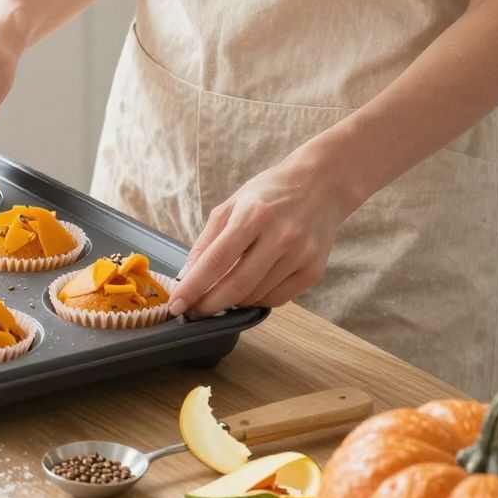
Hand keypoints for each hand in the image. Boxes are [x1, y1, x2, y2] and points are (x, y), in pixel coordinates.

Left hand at [168, 155, 353, 316]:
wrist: (321, 185)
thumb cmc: (271, 193)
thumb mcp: (232, 205)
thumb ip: (207, 242)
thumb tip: (186, 277)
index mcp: (254, 215)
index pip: (216, 261)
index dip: (193, 288)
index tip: (176, 305)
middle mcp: (280, 236)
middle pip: (237, 286)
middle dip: (209, 305)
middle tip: (193, 312)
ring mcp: (300, 255)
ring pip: (256, 296)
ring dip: (232, 303)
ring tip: (220, 295)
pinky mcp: (313, 270)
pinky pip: (277, 299)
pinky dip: (256, 300)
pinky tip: (248, 290)